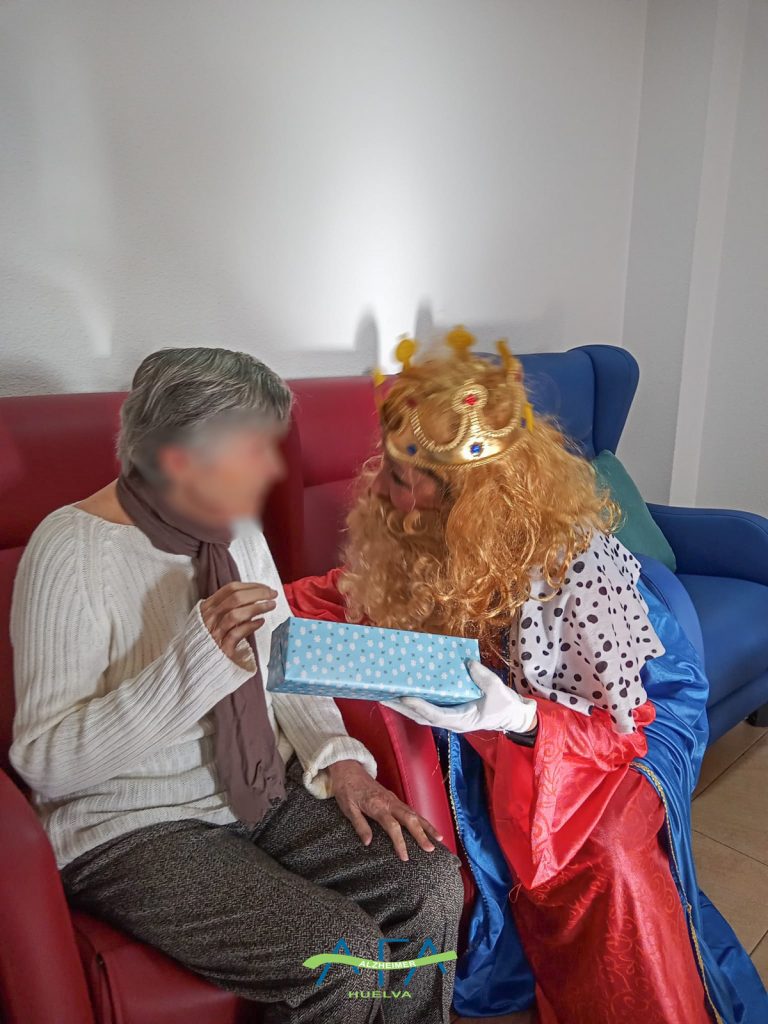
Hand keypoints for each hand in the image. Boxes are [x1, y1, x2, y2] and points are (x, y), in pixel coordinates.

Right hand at [201, 581, 277, 659]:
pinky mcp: (221, 648)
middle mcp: (209, 617)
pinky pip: (236, 633)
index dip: (251, 586)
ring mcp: (214, 632)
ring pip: (235, 614)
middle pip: (235, 598)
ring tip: (271, 606)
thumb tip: (256, 596)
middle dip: (257, 593)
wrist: (197, 663)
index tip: (266, 587)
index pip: (231, 589)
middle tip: (272, 594)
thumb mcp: (215, 618)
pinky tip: (260, 622)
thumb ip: (230, 607)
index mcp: (208, 606)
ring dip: (257, 607)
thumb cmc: (210, 638)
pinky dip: (250, 626)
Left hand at [327, 759, 443, 861]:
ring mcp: (393, 799)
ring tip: (438, 838)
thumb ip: (360, 825)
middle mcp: (389, 802)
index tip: (405, 857)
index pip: (392, 826)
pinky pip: (410, 809)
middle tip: (431, 849)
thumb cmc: (346, 790)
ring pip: (414, 812)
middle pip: (409, 819)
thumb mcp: (347, 809)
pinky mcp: (394, 798)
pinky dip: (421, 818)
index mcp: (377, 806)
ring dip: (426, 825)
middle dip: (421, 834)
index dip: (400, 842)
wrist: (348, 769)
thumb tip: (369, 843)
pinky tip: (427, 826)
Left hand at [382, 660, 537, 734]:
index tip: (404, 696)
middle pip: (420, 717)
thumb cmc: (505, 705)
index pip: (436, 714)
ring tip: (385, 696)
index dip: (419, 706)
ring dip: (403, 707)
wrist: (512, 716)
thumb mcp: (497, 690)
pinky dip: (414, 703)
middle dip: (401, 708)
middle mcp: (451, 722)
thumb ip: (483, 677)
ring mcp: (449, 718)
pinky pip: (428, 710)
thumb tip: (467, 662)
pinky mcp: (449, 712)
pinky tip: (403, 694)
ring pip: (421, 715)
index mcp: (462, 719)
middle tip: (382, 697)